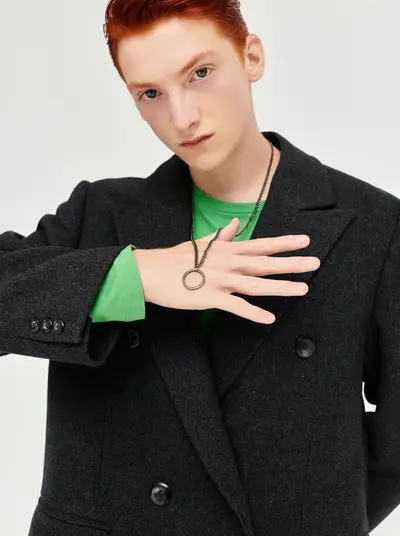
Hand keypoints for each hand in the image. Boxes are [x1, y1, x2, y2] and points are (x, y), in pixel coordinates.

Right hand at [132, 218, 319, 324]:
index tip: (304, 240)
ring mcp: (220, 280)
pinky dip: (253, 313)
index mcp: (226, 249)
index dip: (284, 243)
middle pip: (265, 263)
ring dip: (280, 287)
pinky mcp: (210, 297)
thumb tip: (234, 224)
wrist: (151, 271)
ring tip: (303, 289)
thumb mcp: (200, 243)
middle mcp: (227, 262)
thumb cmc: (174, 258)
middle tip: (315, 263)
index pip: (261, 244)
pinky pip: (236, 307)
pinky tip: (269, 318)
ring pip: (256, 284)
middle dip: (291, 263)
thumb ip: (220, 236)